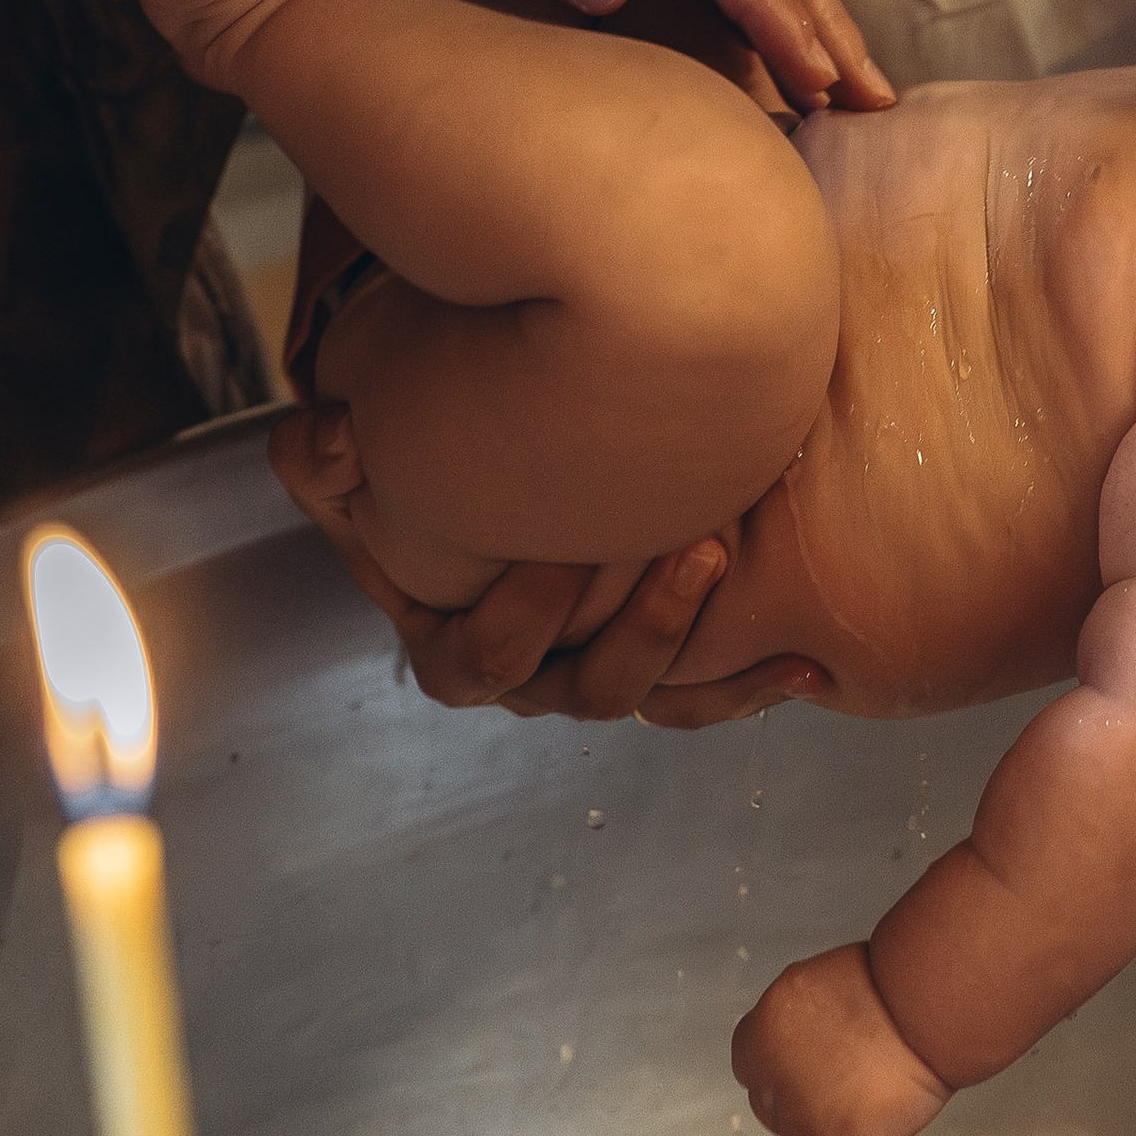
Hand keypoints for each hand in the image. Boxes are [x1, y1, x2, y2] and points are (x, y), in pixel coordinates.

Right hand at [270, 401, 834, 719]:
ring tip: (722, 556)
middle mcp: (535, 678)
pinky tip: (812, 663)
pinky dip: (756, 683)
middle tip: (680, 543)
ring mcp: (602, 672)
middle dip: (636, 626)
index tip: (558, 544)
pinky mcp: (665, 661)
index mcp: (457, 652)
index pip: (487, 661)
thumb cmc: (425, 469)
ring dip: (691, 637)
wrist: (500, 465)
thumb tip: (329, 440)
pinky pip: (710, 695)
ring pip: (650, 693)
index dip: (523, 615)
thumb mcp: (351, 462)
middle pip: (585, 688)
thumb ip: (322, 457)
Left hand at [733, 943, 948, 1135]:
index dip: (787, 1073)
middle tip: (853, 1086)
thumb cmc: (888, 981)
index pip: (751, 1072)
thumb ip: (800, 1025)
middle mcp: (775, 1077)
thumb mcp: (818, 986)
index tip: (818, 1067)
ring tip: (876, 1110)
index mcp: (762, 1031)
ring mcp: (808, 1116)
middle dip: (807, 1107)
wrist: (924, 999)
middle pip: (775, 1114)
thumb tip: (809, 1050)